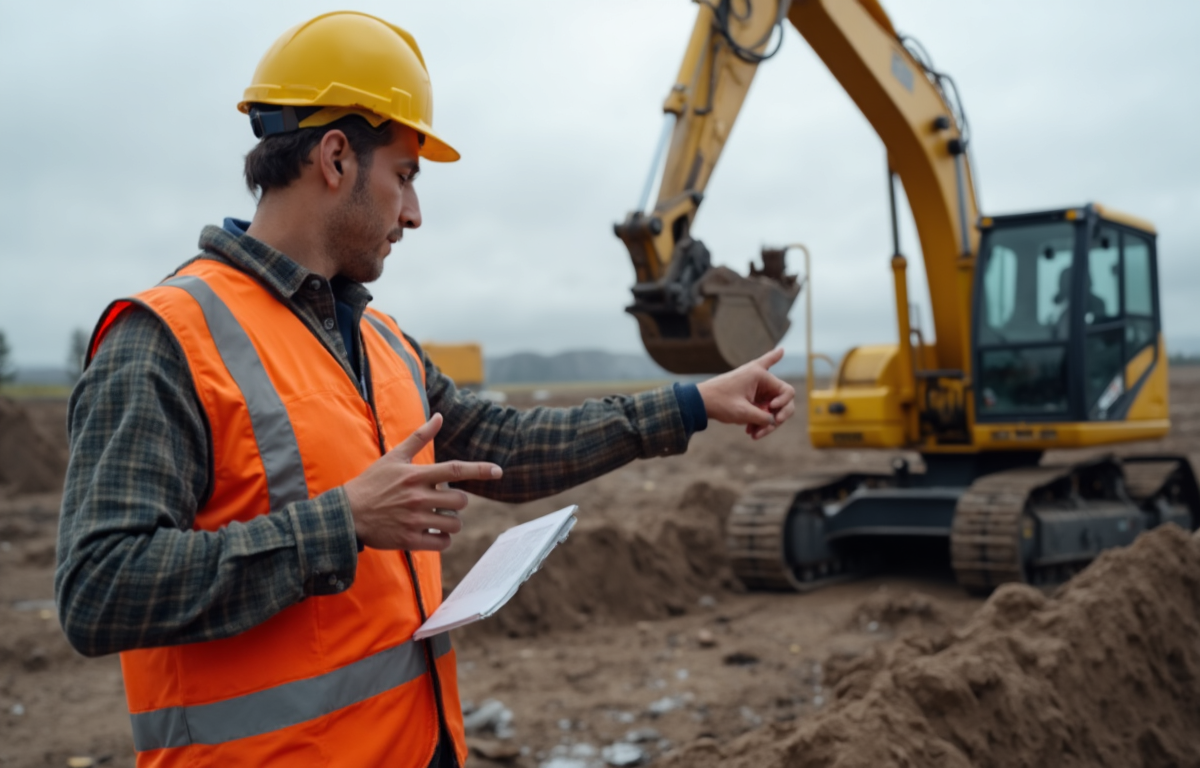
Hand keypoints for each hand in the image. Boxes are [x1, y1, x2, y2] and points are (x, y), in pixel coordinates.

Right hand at [343, 413, 502, 550]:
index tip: (499, 471)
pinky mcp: (409, 540)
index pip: (456, 470)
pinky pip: (442, 543)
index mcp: (416, 475)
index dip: (480, 470)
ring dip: (452, 523)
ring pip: (454, 524)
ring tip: (438, 519)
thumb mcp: (394, 457)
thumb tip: (439, 416)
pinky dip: (442, 540)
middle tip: (444, 503)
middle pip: (460, 501)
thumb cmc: (372, 483)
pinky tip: (432, 534)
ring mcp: (414, 520)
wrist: (347, 514)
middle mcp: (418, 497)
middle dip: (458, 503)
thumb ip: (419, 437)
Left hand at [696, 348, 795, 439]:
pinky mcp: (751, 396)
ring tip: (753, 434)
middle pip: (781, 400)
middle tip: (769, 427)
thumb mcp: (744, 413)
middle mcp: (760, 378)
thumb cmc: (720, 402)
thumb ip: (764, 418)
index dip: (784, 404)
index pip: (787, 391)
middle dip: (776, 417)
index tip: (773, 412)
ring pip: (771, 407)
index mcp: (759, 374)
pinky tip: (757, 429)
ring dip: (765, 422)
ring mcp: (756, 388)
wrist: (699, 402)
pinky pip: (763, 408)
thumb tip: (774, 422)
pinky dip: (759, 419)